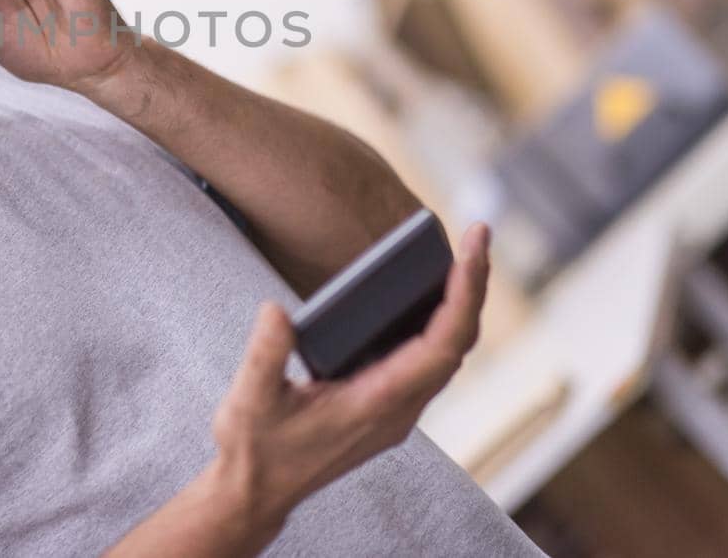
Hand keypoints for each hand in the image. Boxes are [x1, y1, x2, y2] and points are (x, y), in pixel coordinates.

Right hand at [206, 223, 490, 536]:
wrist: (256, 492)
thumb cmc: (255, 448)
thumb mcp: (249, 400)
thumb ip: (265, 355)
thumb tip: (277, 309)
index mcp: (377, 404)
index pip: (442, 345)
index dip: (463, 295)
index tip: (470, 251)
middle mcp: (398, 409)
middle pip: (458, 344)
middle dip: (472, 287)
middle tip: (477, 234)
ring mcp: (395, 411)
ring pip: (447, 353)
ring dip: (460, 304)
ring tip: (463, 255)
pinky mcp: (385, 408)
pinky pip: (429, 361)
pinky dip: (439, 322)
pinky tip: (429, 297)